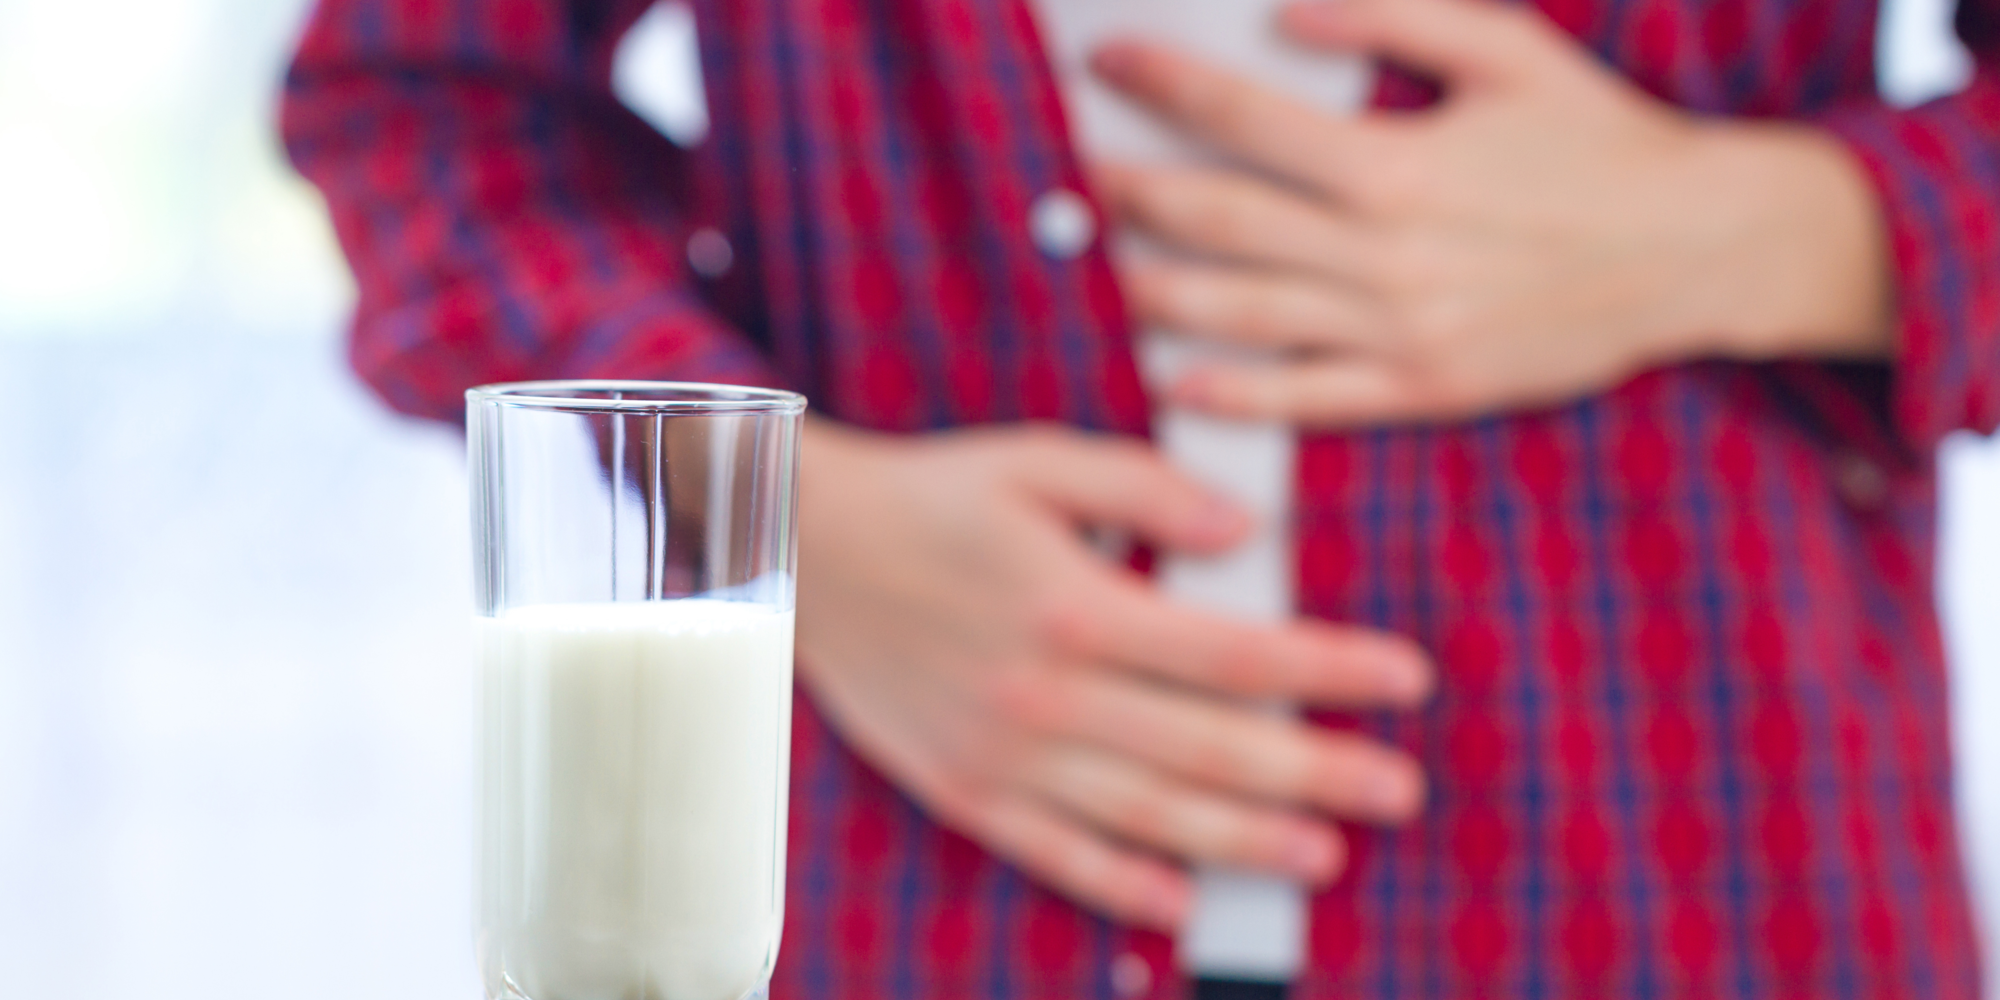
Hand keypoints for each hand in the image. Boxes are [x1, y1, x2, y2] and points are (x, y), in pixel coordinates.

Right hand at [794, 419, 1432, 929]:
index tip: (1404, 681)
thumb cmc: (933, 496)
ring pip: (1148, 814)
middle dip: (1318, 772)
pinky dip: (1119, 883)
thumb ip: (1146, 491)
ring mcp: (1007, 753)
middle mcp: (1051, 694)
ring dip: (1243, 842)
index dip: (1331, 670)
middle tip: (1400, 790)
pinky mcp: (965, 788)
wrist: (805, 553)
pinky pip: (1054, 851)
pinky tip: (1180, 903)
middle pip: (1212, 748)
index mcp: (1079, 605)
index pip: (1238, 653)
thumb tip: (1246, 531)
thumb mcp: (1039, 461)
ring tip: (1324, 858)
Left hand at [1089, 0, 1890, 425]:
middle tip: (1066, 171)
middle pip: (1215, 219)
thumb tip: (1282, 12)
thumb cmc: (1599, 142)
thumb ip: (1389, 18)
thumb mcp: (1506, 50)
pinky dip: (1234, 392)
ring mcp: (1396, 329)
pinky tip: (1174, 377)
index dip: (1162, 84)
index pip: (1240, 118)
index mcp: (1392, 163)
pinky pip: (1305, 398)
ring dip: (1150, 289)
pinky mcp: (1420, 386)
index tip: (1106, 62)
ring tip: (1091, 265)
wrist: (1700, 250)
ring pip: (1239, 314)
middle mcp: (1380, 253)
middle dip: (1126, 189)